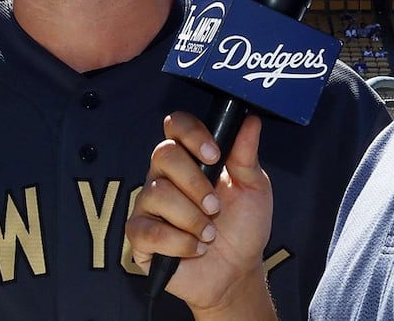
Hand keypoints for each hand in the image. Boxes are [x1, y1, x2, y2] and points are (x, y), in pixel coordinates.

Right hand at [126, 112, 275, 318]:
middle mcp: (163, 176)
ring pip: (158, 194)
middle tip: (215, 207)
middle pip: (163, 154)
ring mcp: (148, 204)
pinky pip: (150, 230)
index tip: (214, 155)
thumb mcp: (254, 189)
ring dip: (192, 219)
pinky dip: (180, 243)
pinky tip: (194, 249)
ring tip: (209, 235)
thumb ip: (246, 156)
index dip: (191, 134)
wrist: (237, 273)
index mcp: (189, 158)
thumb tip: (251, 121)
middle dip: (195, 183)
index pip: (176, 125)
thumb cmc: (243, 227)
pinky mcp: (139, 235)